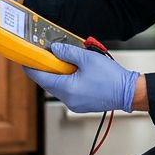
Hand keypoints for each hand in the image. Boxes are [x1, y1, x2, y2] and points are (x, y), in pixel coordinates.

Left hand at [24, 42, 138, 113]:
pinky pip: (68, 92)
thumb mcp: (87, 58)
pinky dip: (67, 81)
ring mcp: (75, 104)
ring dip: (58, 75)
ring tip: (64, 62)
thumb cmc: (111, 77)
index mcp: (67, 89)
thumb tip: (54, 49)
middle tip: (46, 56)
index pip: (41, 79)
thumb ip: (68, 52)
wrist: (129, 92)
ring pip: (58, 87)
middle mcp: (68, 99)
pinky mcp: (81, 105)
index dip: (32, 68)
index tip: (26, 60)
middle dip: (46, 69)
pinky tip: (74, 71)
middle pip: (48, 83)